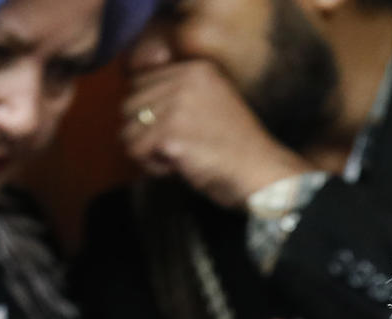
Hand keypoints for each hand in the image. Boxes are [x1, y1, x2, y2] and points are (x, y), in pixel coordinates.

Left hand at [122, 61, 309, 207]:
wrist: (264, 175)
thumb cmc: (239, 149)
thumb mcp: (211, 104)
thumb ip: (177, 92)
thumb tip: (133, 103)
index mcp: (196, 69)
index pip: (140, 82)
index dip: (152, 113)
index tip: (180, 132)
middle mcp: (184, 79)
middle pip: (128, 104)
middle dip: (146, 132)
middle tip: (178, 148)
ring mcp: (176, 106)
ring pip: (127, 129)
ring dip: (148, 150)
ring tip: (178, 158)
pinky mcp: (170, 133)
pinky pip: (135, 151)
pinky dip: (153, 166)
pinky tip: (178, 168)